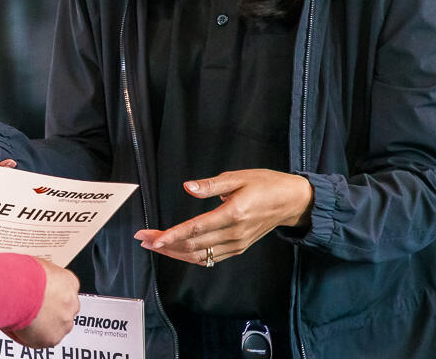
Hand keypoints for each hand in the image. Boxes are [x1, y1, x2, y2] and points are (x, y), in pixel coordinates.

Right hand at [4, 259, 79, 347]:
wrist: (16, 290)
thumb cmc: (22, 275)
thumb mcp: (36, 264)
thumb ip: (41, 274)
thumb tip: (33, 273)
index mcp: (69, 282)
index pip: (66, 291)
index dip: (53, 294)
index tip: (44, 296)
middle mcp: (71, 302)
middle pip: (64, 309)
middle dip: (52, 310)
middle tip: (35, 308)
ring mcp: (64, 321)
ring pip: (57, 326)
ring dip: (45, 324)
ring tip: (27, 318)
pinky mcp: (53, 338)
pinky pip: (46, 339)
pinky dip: (36, 337)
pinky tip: (25, 328)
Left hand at [133, 169, 312, 265]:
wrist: (291, 201)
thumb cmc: (266, 184)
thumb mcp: (239, 177)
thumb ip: (211, 185)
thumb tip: (188, 187)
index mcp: (233, 214)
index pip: (196, 229)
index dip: (172, 236)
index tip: (153, 238)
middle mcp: (234, 234)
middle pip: (193, 246)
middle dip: (165, 245)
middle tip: (143, 239)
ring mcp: (237, 244)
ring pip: (200, 256)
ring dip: (175, 253)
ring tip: (154, 246)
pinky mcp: (238, 248)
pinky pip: (211, 258)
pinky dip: (191, 256)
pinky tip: (177, 250)